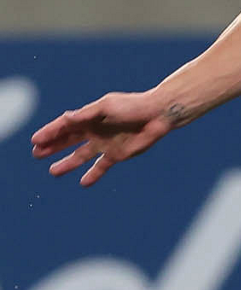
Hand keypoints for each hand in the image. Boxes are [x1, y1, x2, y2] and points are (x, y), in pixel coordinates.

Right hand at [30, 90, 181, 185]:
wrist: (157, 115)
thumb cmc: (132, 106)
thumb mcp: (106, 107)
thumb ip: (86, 114)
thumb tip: (66, 118)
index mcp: (89, 117)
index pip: (64, 126)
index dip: (49, 133)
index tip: (35, 140)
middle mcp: (94, 131)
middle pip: (68, 140)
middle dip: (52, 147)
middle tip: (36, 154)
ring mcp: (105, 143)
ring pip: (81, 155)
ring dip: (68, 163)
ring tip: (53, 171)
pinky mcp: (117, 154)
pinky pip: (101, 166)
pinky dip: (93, 175)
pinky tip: (83, 183)